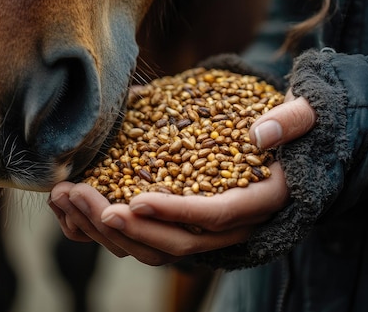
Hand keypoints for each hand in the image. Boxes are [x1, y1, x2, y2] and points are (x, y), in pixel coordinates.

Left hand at [48, 89, 315, 265]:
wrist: (285, 148)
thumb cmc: (291, 130)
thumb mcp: (303, 118)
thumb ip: (292, 121)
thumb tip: (264, 131)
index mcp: (259, 202)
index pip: (215, 217)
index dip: (177, 213)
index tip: (136, 200)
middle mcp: (231, 228)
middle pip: (175, 242)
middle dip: (125, 225)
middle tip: (81, 197)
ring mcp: (202, 230)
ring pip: (152, 247)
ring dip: (105, 229)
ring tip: (64, 198)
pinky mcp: (181, 224)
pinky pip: (143, 238)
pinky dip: (106, 229)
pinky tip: (71, 210)